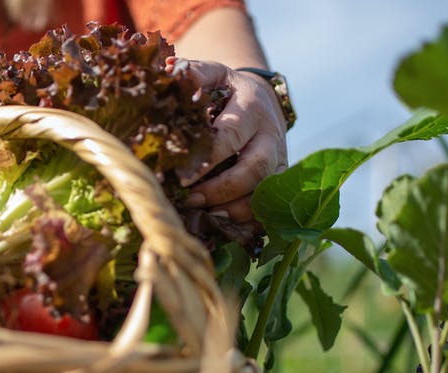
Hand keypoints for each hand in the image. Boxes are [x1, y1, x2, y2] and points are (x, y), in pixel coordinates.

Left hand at [179, 60, 288, 223]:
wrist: (262, 98)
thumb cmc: (227, 90)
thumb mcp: (213, 74)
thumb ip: (192, 73)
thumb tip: (167, 72)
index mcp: (251, 107)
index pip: (230, 137)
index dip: (206, 160)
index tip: (180, 177)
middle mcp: (270, 135)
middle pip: (253, 169)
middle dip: (221, 190)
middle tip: (190, 200)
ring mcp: (280, 159)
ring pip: (265, 191)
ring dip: (235, 209)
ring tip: (204, 216)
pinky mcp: (280, 178)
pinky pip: (270, 206)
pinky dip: (249, 220)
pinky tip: (224, 225)